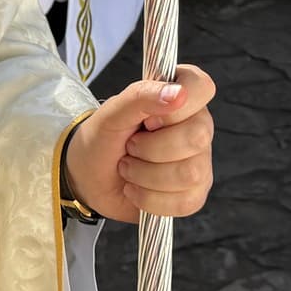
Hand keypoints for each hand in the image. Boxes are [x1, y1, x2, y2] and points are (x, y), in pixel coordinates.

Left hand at [62, 66, 214, 224]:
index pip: (201, 87)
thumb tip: (179, 93)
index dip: (173, 109)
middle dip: (151, 148)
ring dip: (146, 175)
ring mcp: (200, 162)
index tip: (148, 120)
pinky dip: (150, 199)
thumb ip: (142, 96)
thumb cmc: (103, 139)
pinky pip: (185, 202)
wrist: (89, 177)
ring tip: (129, 168)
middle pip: (198, 137)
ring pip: (190, 173)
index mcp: (182, 96)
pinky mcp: (195, 194)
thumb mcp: (112, 113)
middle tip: (130, 146)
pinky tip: (137, 189)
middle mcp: (198, 126)